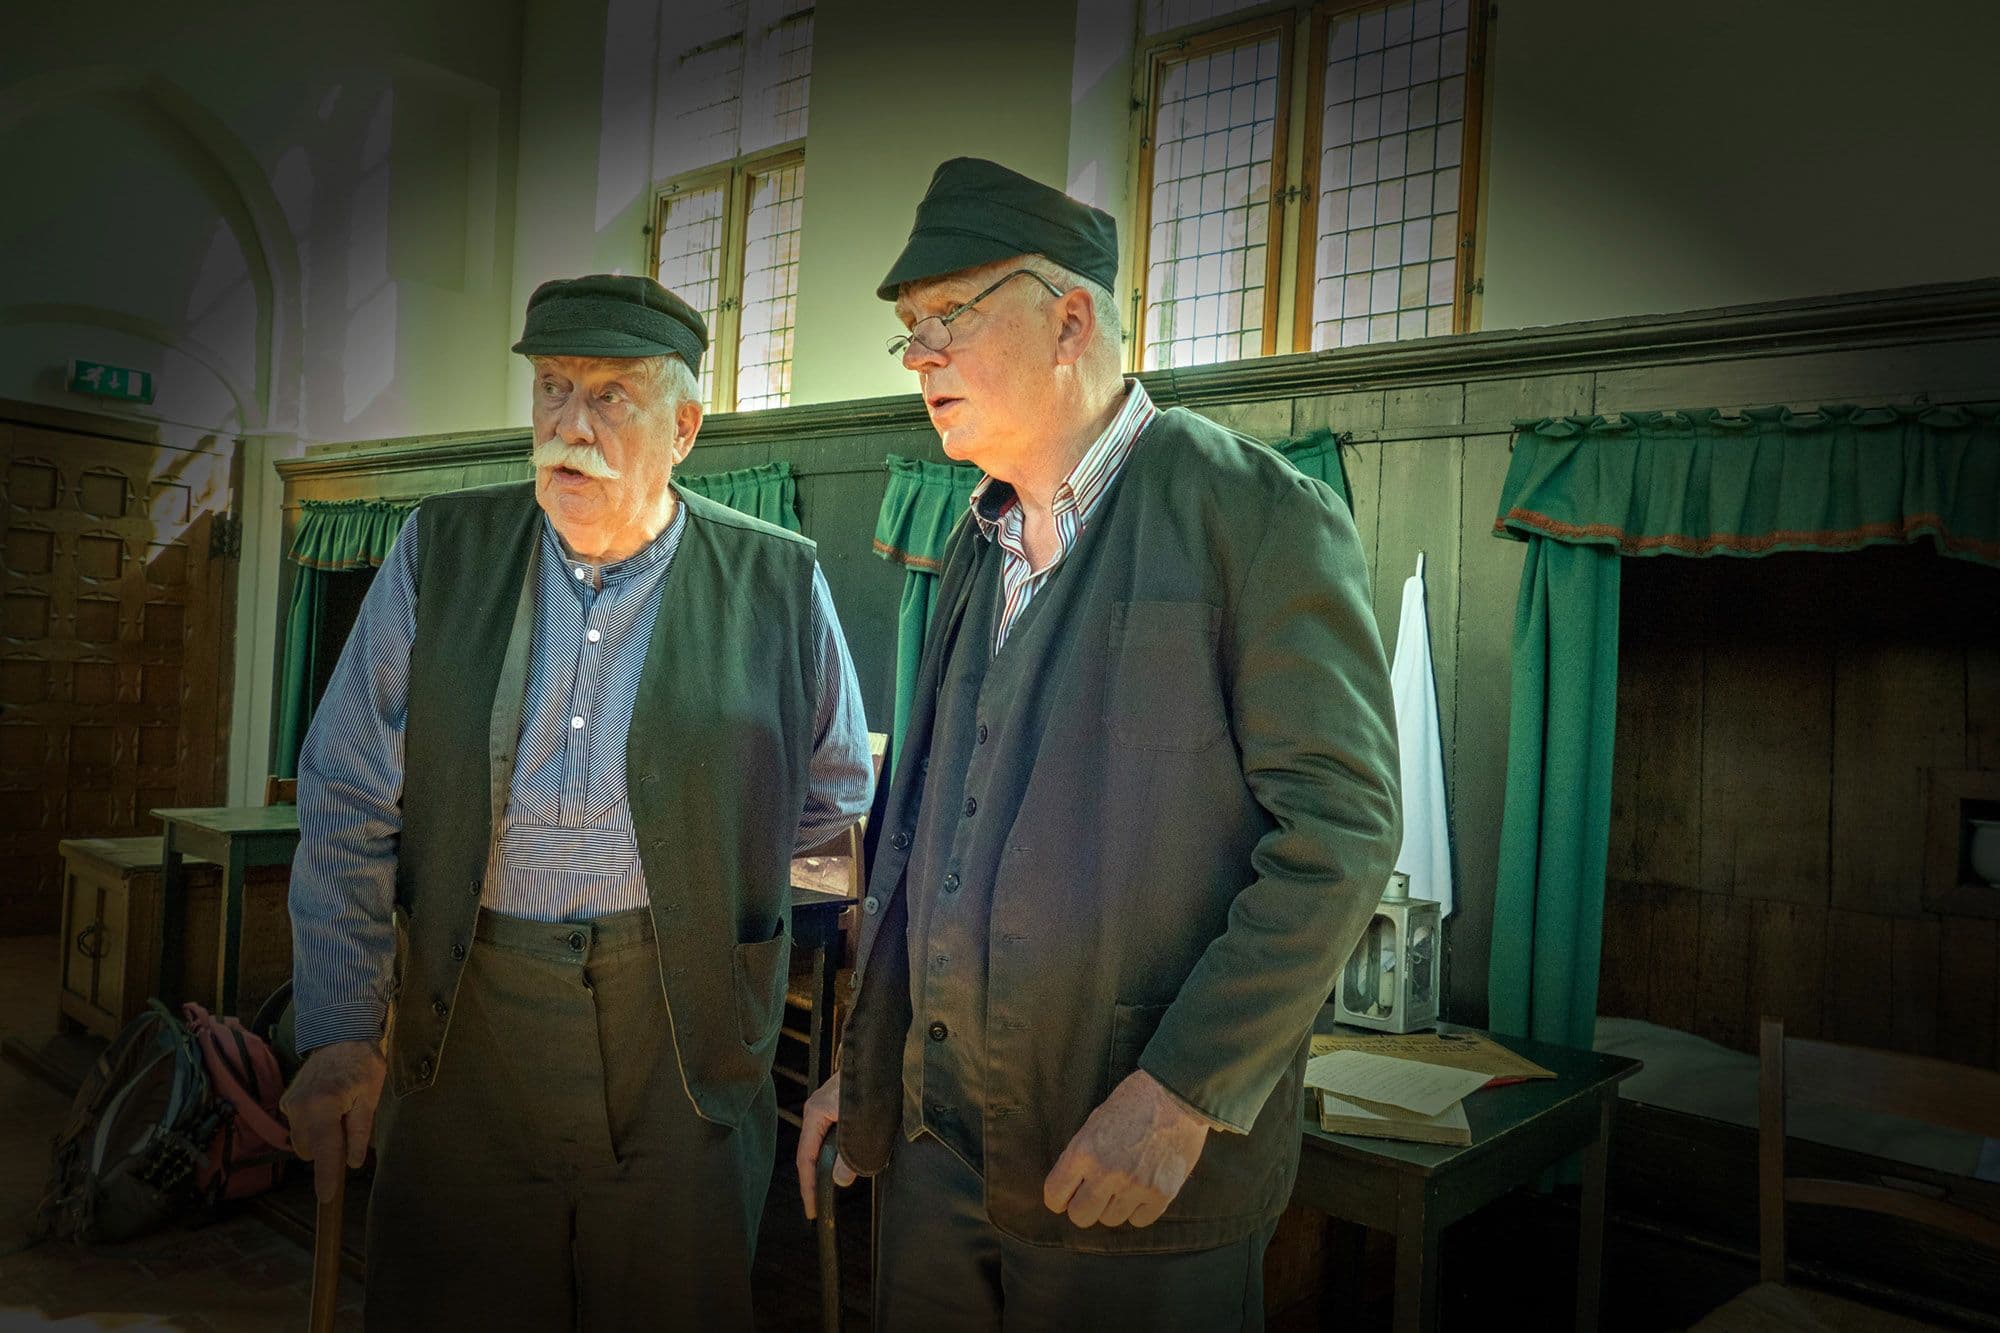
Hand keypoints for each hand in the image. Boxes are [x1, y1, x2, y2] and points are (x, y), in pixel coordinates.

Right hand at [280, 1038, 386, 1200]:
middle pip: (311, 1150)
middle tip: (350, 1127)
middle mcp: (299, 1107)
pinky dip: (313, 1126)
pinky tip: (328, 1107)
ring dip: (320, 1138)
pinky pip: (299, 1127)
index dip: (327, 1176)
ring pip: (303, 1141)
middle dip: (328, 1150)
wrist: (340, 1036)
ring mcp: (289, 1104)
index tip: (327, 1197)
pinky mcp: (287, 1101)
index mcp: (323, 1106)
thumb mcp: (370, 1097)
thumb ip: (360, 1131)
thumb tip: (352, 1162)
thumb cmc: (362, 1066)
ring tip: (341, 1113)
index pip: (324, 1150)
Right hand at [795, 1070, 857, 1219]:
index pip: (805, 1158)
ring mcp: (830, 1107)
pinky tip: (848, 1163)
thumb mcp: (859, 1122)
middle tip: (819, 1205)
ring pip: (826, 1144)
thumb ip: (849, 1154)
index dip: (808, 1187)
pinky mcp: (843, 1105)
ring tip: (831, 1189)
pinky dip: (840, 1153)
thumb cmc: (870, 1080)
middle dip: (816, 1180)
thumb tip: (839, 1180)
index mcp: (815, 1113)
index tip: (811, 1209)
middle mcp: (818, 1110)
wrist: (881, 1050)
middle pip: (812, 1152)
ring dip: (830, 1165)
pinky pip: (837, 1135)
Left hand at [1043, 1070, 1211, 1228]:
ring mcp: (1134, 1186)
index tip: (1067, 1196)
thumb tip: (1071, 1186)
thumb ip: (1081, 1155)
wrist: (1176, 1094)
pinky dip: (1139, 1210)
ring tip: (1124, 1184)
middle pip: (1081, 1217)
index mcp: (1083, 1151)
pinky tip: (1143, 1190)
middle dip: (1084, 1207)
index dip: (1059, 1199)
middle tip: (1095, 1194)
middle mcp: (1106, 1173)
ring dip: (1113, 1206)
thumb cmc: (1133, 1102)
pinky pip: (1139, 1220)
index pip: (1054, 1196)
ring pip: (1111, 1220)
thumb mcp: (1095, 1122)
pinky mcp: (1161, 1194)